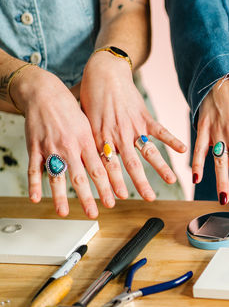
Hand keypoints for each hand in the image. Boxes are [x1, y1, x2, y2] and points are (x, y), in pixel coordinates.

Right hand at [11, 66, 114, 217]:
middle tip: (94, 213)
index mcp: (86, 141)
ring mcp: (51, 148)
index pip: (100, 169)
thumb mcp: (89, 126)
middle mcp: (70, 147)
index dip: (107, 186)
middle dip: (88, 197)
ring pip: (57, 176)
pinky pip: (34, 168)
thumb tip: (111, 162)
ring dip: (61, 197)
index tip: (115, 200)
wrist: (44, 93)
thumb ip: (96, 146)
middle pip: (81, 177)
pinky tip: (36, 198)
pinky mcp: (35, 147)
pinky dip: (34, 184)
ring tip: (64, 212)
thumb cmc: (70, 110)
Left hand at [80, 51, 186, 200]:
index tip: (117, 199)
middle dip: (140, 184)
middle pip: (131, 165)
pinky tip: (183, 150)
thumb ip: (85, 139)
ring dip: (161, 168)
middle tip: (148, 199)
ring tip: (171, 181)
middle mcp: (117, 135)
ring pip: (148, 152)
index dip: (112, 184)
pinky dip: (172, 140)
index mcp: (100, 138)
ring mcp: (133, 127)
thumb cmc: (90, 95)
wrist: (103, 72)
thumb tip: (79, 156)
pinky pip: (160, 131)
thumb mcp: (82, 120)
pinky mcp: (144, 116)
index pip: (108, 166)